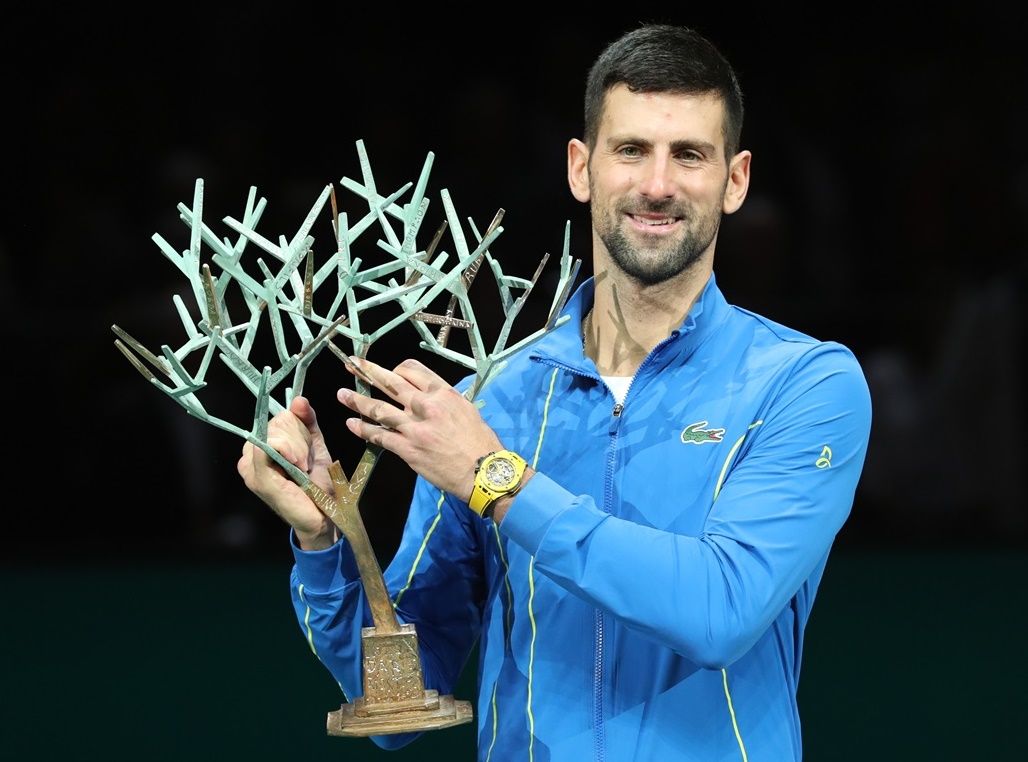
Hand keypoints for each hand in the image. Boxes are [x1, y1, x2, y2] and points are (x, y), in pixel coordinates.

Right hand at [237, 395, 336, 549]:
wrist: (324, 516)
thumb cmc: (318, 485)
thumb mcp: (315, 447)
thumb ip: (306, 423)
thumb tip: (299, 399)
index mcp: (261, 449)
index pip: (276, 419)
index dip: (297, 427)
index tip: (307, 451)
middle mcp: (249, 457)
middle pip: (274, 423)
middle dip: (298, 438)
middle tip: (306, 463)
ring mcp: (250, 468)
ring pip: (273, 432)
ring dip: (297, 447)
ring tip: (303, 467)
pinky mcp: (258, 477)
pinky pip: (269, 445)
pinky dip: (289, 450)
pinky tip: (298, 465)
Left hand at [336, 357, 503, 501]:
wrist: (484, 470)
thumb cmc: (480, 441)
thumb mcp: (466, 410)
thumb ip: (444, 400)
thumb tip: (430, 397)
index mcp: (443, 393)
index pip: (413, 370)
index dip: (397, 369)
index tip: (389, 372)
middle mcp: (426, 405)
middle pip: (391, 382)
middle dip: (369, 371)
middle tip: (352, 364)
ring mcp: (414, 427)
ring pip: (379, 408)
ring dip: (357, 400)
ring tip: (342, 394)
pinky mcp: (407, 449)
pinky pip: (380, 436)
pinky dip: (363, 430)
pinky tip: (352, 424)